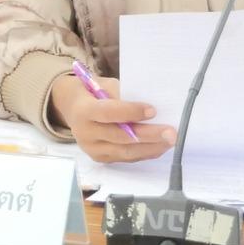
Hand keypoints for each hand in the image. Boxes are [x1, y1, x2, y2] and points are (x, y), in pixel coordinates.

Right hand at [49, 74, 174, 164]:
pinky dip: (145, 153)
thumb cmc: (92, 92)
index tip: (153, 110)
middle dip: (148, 135)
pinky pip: (127, 159)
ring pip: (126, 152)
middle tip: (171, 132)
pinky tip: (160, 147)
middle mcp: (85, 133)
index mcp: (82, 110)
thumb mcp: (103, 85)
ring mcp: (92, 149)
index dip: (131, 112)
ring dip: (151, 147)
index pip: (108, 112)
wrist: (72, 108)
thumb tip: (150, 108)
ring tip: (170, 141)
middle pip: (120, 136)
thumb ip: (122, 95)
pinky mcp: (101, 159)